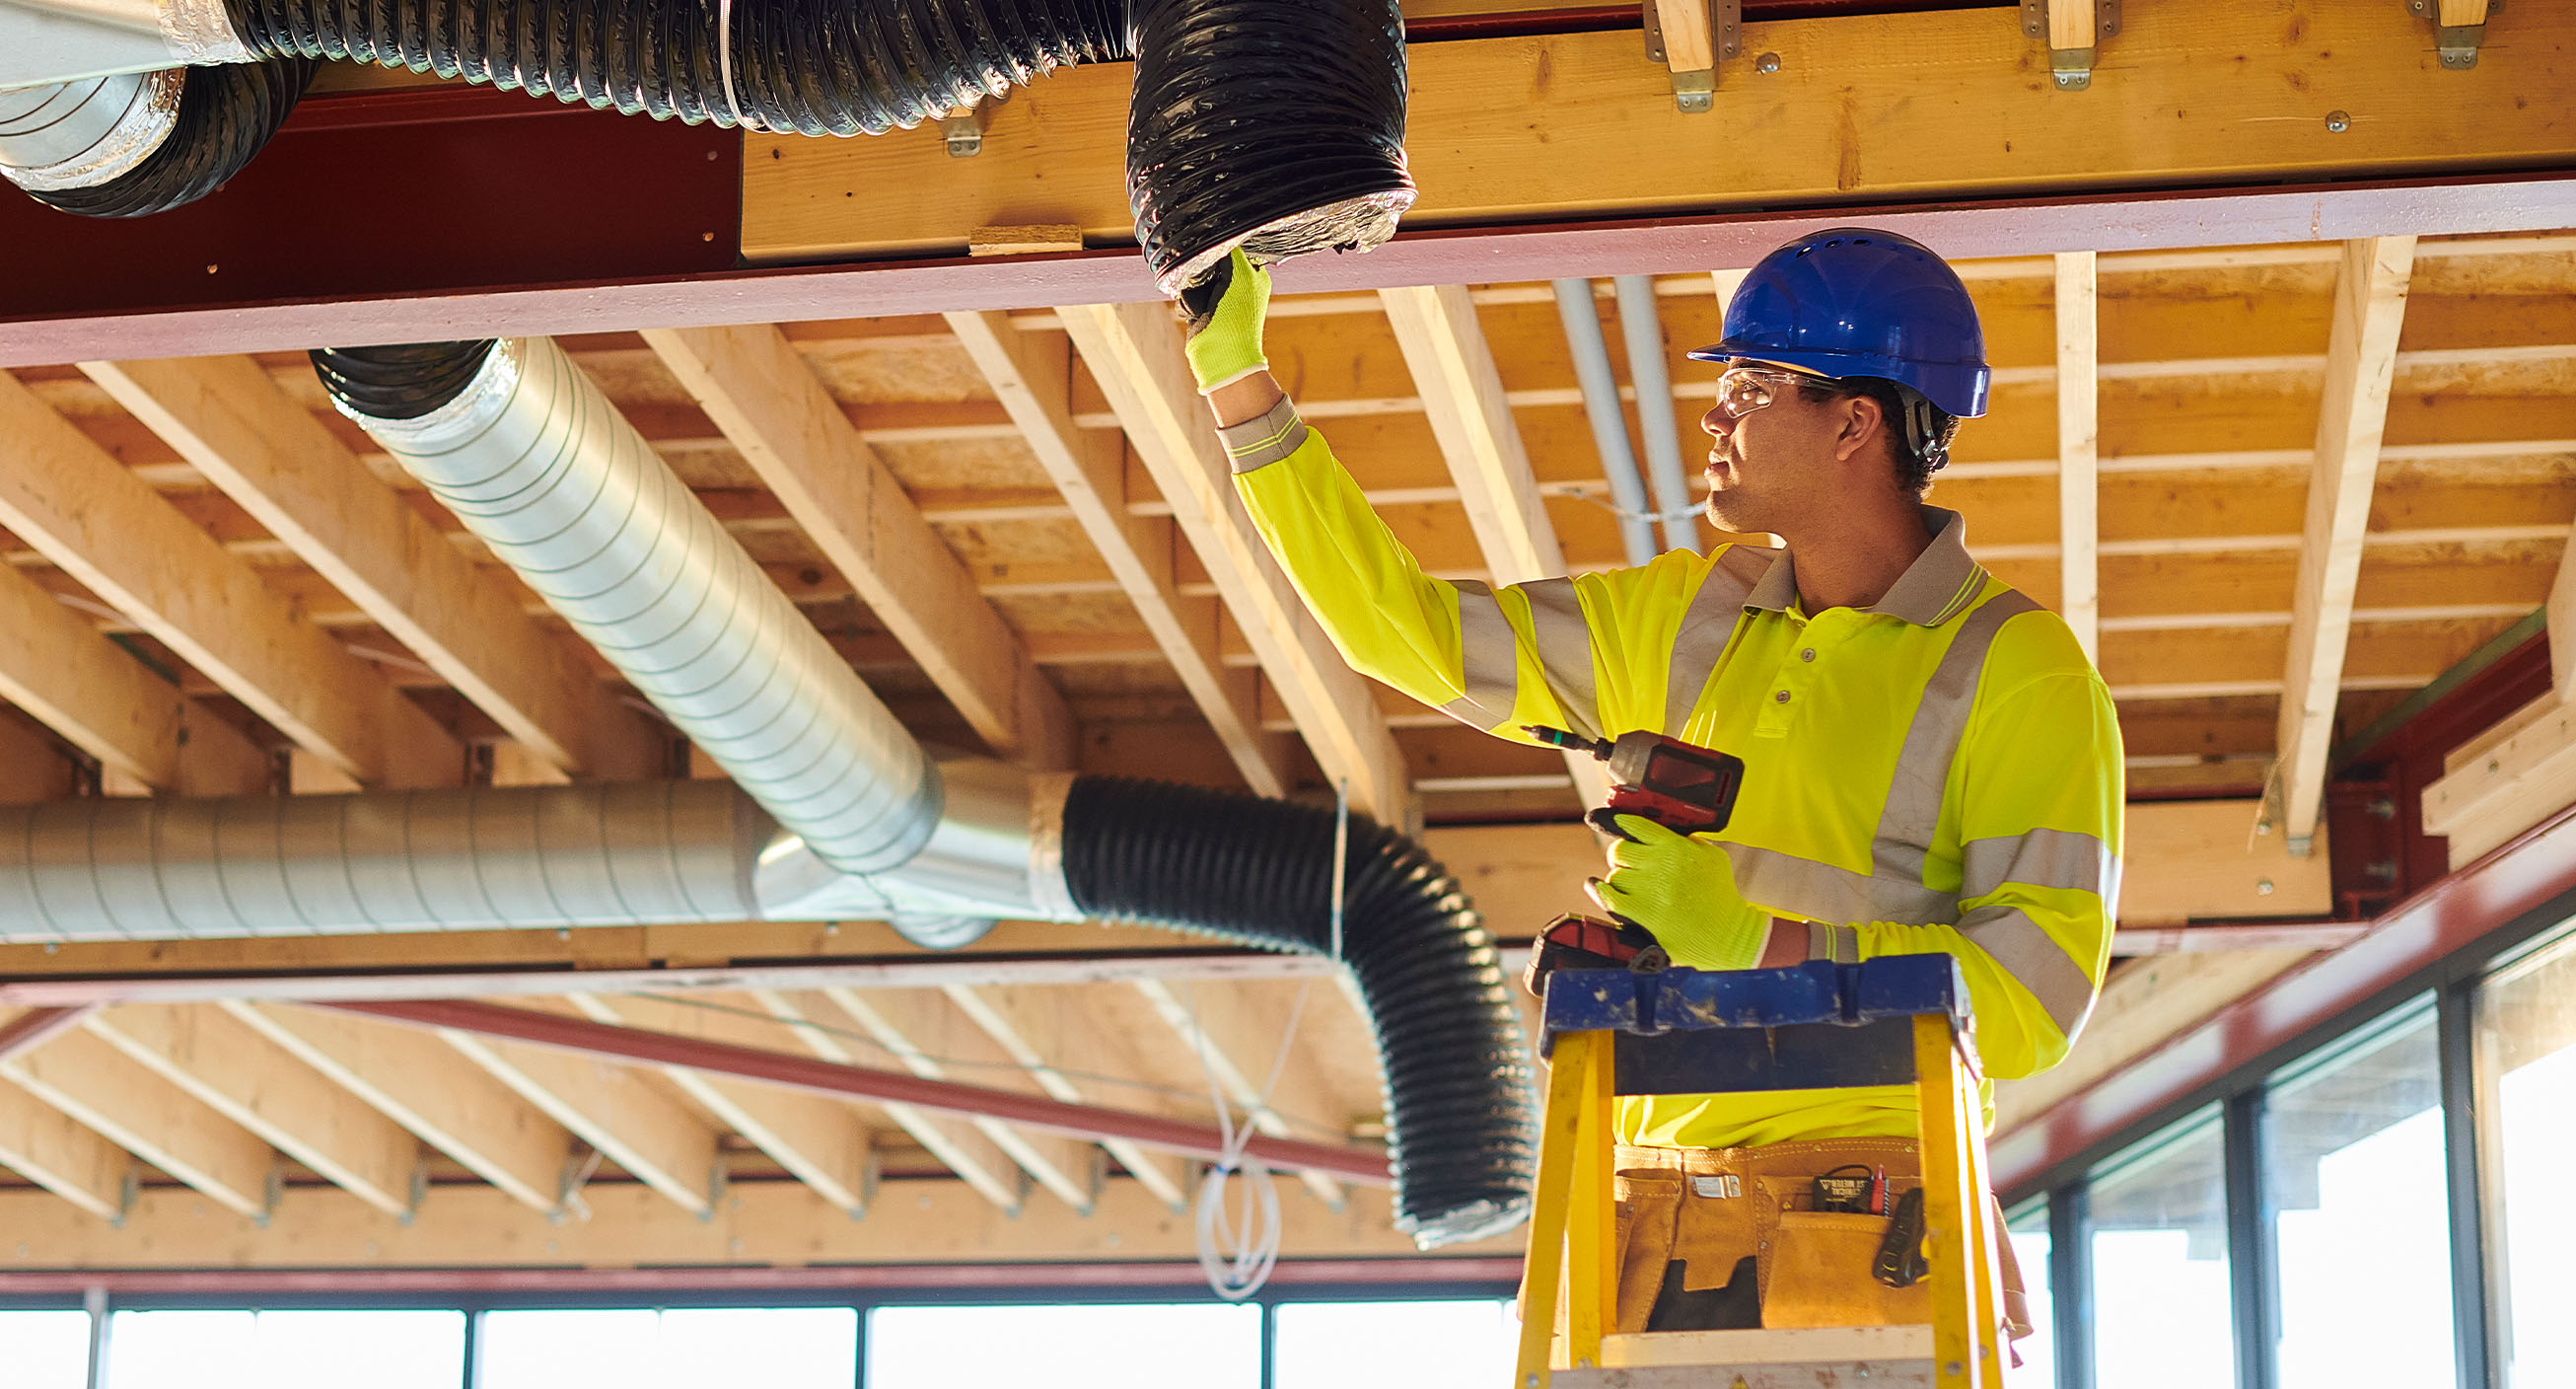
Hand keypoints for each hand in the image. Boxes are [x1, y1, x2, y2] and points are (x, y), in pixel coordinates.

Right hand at [1181, 246, 1272, 394]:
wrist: (1222, 353)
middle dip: (1204, 269)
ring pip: (1194, 275)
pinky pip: (1185, 293)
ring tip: (1203, 303)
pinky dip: (1187, 301)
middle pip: (1211, 260)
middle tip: (1208, 281)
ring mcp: (1217, 296)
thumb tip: (1221, 237)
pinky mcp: (1200, 308)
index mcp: (1253, 275)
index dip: (1222, 247)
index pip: (1235, 248)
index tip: (1212, 248)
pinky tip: (1194, 312)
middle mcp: (1236, 284)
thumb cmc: (1238, 316)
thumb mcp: (1241, 275)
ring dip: (1193, 288)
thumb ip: (1232, 252)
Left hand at [1585, 815, 1771, 969]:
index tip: (1616, 823)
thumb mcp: (1712, 857)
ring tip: (1633, 887)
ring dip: (1620, 881)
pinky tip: (1598, 889)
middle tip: (1629, 865)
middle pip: (1620, 850)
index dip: (1623, 823)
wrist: (1726, 933)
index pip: (1637, 826)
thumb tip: (1663, 835)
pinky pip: (1609, 898)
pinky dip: (1602, 893)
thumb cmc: (1721, 895)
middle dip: (1621, 857)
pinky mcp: (1642, 913)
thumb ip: (1688, 842)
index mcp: (1676, 846)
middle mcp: (1660, 864)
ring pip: (1614, 875)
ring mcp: (1650, 889)